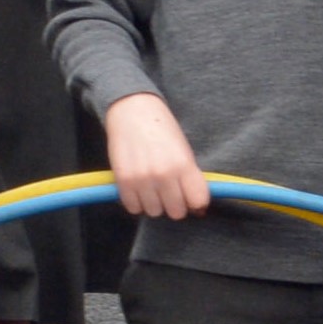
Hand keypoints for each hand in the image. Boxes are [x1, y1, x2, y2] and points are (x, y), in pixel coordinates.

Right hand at [103, 91, 207, 218]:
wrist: (133, 111)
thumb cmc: (163, 131)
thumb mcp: (185, 151)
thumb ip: (192, 179)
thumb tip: (199, 210)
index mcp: (184, 165)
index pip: (198, 201)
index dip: (196, 203)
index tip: (191, 198)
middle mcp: (164, 174)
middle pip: (176, 212)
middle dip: (175, 205)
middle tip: (170, 192)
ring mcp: (142, 179)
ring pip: (154, 212)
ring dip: (155, 204)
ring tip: (153, 187)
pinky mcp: (123, 181)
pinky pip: (133, 208)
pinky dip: (137, 202)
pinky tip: (139, 188)